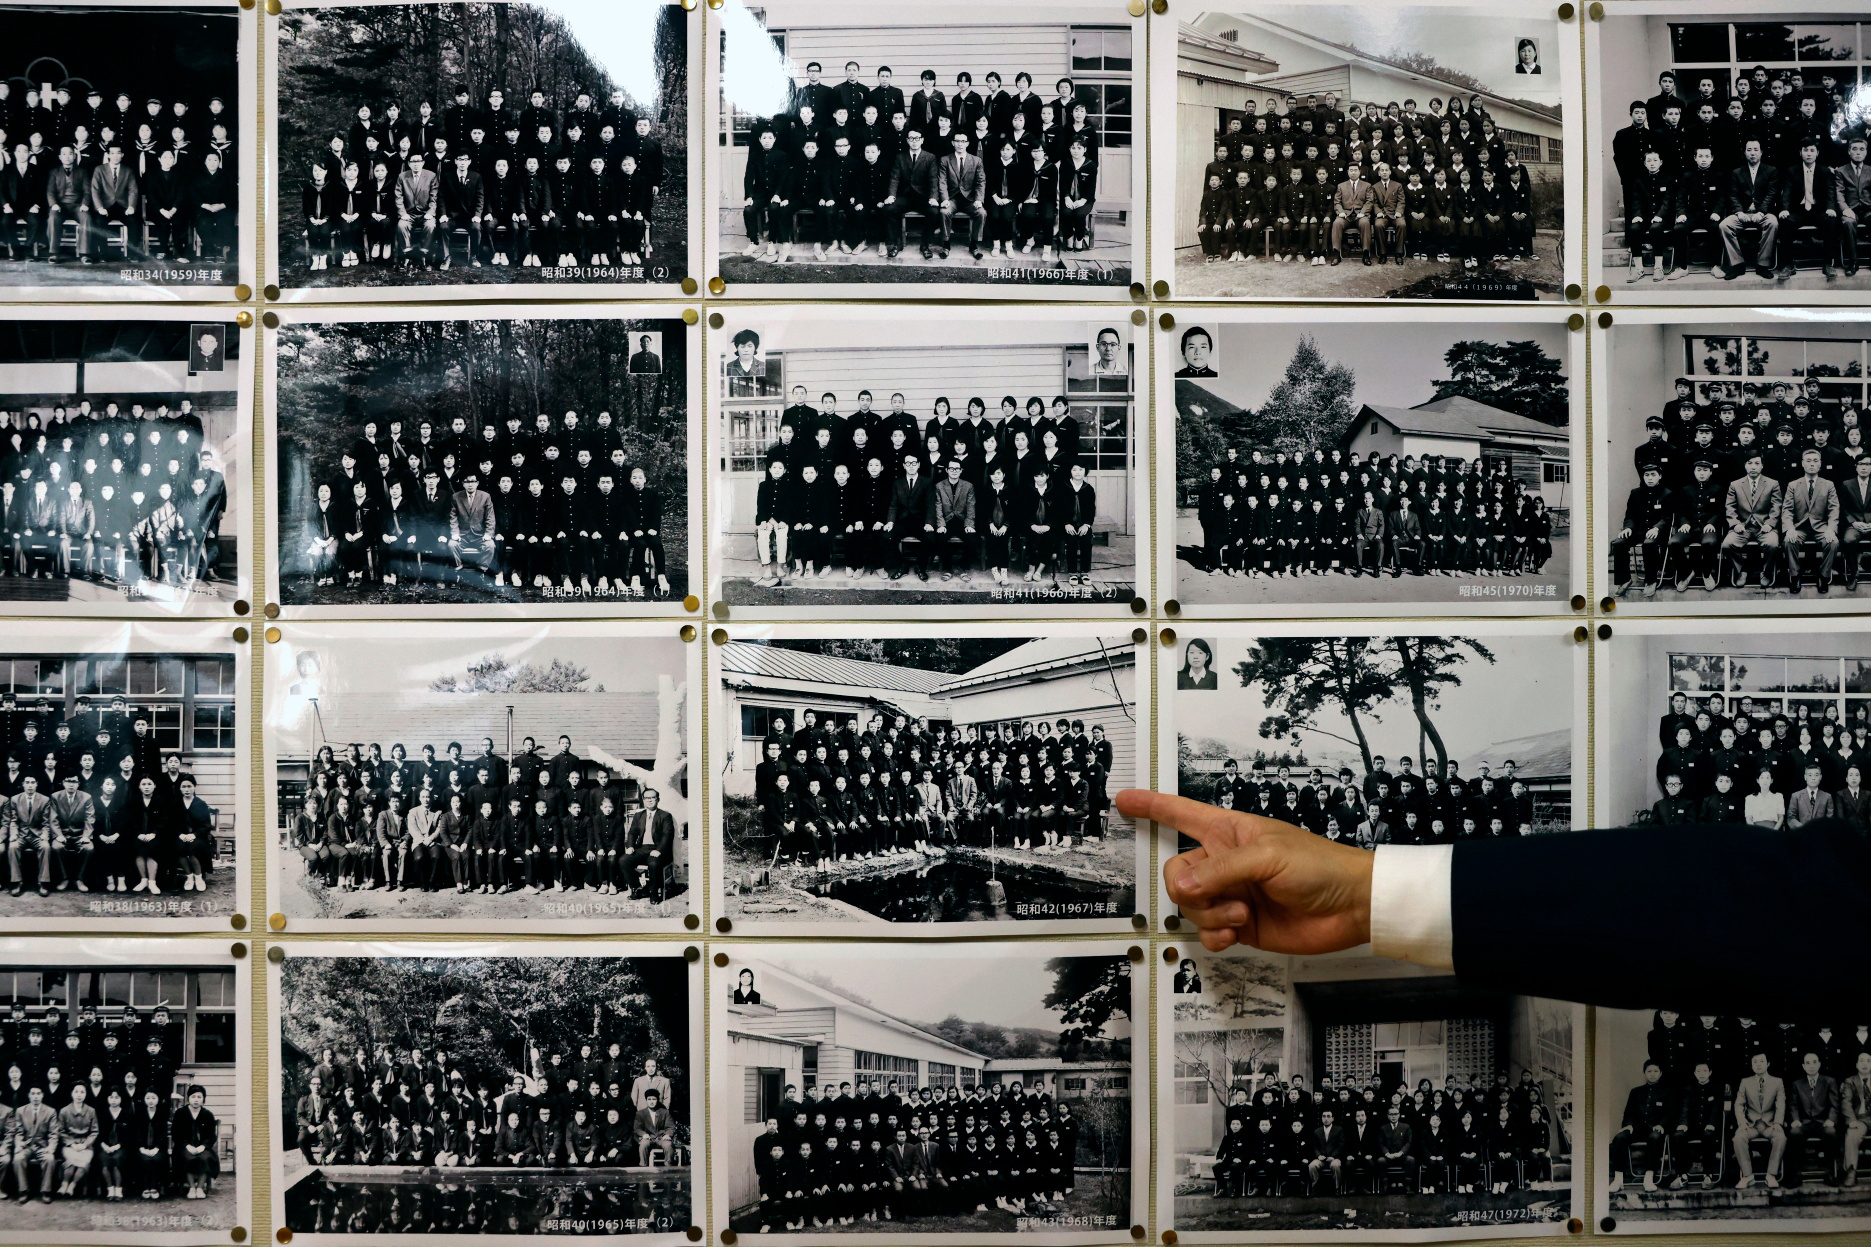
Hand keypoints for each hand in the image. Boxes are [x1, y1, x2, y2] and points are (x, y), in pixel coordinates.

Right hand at [1121, 789, 1372, 953]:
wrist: (1350, 908)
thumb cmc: (1318, 866)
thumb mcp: (1266, 857)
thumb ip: (1220, 870)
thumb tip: (1179, 886)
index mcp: (1229, 832)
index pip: (1180, 813)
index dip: (1151, 806)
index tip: (1124, 800)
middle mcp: (1224, 862)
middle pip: (1176, 873)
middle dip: (1189, 889)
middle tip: (1219, 895)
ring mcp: (1230, 894)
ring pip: (1190, 907)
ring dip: (1210, 915)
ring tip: (1241, 914)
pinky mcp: (1238, 925)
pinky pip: (1206, 933)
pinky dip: (1215, 936)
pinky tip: (1235, 934)